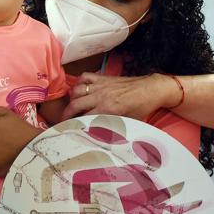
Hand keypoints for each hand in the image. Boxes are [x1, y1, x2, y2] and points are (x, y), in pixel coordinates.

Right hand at [62, 72, 176, 119]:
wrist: (151, 89)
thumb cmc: (141, 108)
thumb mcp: (127, 122)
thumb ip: (112, 127)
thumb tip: (98, 136)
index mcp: (108, 109)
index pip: (83, 118)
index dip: (73, 125)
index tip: (67, 130)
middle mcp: (101, 96)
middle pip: (75, 104)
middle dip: (65, 114)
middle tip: (63, 121)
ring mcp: (101, 85)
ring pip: (76, 90)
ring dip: (71, 99)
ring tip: (71, 106)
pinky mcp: (103, 77)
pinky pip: (85, 77)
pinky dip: (79, 83)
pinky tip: (80, 90)